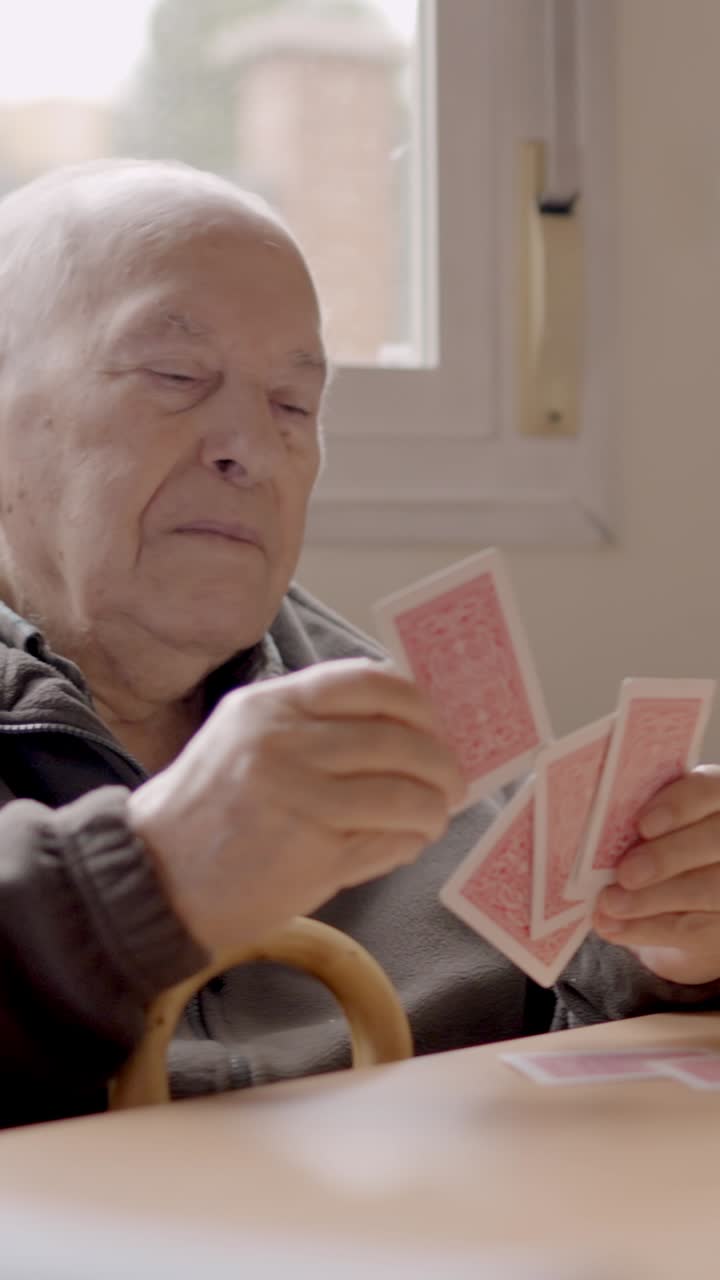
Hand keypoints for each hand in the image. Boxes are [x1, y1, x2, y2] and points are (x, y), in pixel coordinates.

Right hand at [127, 659, 464, 951]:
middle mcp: (284, 743)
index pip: (368, 683)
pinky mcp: (312, 852)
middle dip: (441, 761)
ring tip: (436, 815)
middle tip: (454, 780)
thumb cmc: (207, 807)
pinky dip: (411, 840)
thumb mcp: (244, 737)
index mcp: (269, 705)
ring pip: (403, 792)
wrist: (154, 876)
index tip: (436, 724)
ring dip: (434, 806)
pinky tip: (410, 841)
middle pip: (397, 739)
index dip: (417, 703)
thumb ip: (310, 721)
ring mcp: (299, 798)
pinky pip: (387, 839)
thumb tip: (400, 722)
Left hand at [593, 766, 719, 983]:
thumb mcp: (652, 823)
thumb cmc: (656, 841)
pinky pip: (693, 928)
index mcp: (715, 797)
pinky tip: (612, 926)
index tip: (642, 824)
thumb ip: (636, 821)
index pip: (708, 791)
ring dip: (652, 899)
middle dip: (667, 857)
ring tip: (609, 904)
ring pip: (709, 890)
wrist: (681, 895)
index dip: (679, 805)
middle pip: (714, 842)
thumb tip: (589, 834)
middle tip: (625, 873)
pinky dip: (647, 929)